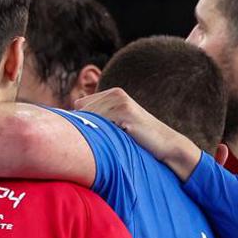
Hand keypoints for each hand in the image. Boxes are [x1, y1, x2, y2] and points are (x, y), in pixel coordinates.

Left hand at [75, 88, 202, 179]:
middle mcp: (116, 93)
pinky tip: (115, 141)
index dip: (80, 120)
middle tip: (99, 141)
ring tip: (110, 141)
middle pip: (82, 111)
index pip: (80, 104)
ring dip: (94, 133)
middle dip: (85, 127)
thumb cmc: (139, 138)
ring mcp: (121, 102)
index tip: (89, 134)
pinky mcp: (125, 112)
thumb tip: (71, 123)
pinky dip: (102, 135)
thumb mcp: (117, 123)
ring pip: (89, 118)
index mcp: (113, 92)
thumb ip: (100, 117)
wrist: (166, 144)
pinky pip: (100, 124)